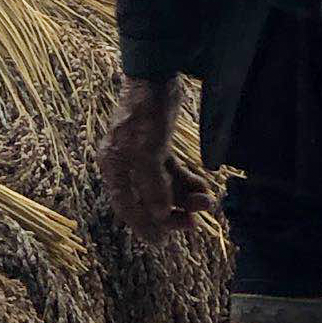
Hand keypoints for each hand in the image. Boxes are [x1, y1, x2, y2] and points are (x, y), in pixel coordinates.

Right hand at [98, 76, 212, 240]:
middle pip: (147, 200)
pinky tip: (204, 187)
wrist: (155, 79)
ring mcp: (142, 156)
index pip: (126, 206)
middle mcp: (125, 165)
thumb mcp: (148, 150)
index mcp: (114, 167)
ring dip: (184, 197)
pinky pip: (172, 173)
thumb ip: (152, 185)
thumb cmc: (145, 113)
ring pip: (164, 188)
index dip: (143, 226)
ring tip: (207, 202)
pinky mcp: (158, 147)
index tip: (162, 243)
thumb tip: (158, 215)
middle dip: (171, 213)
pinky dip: (187, 182)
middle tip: (192, 225)